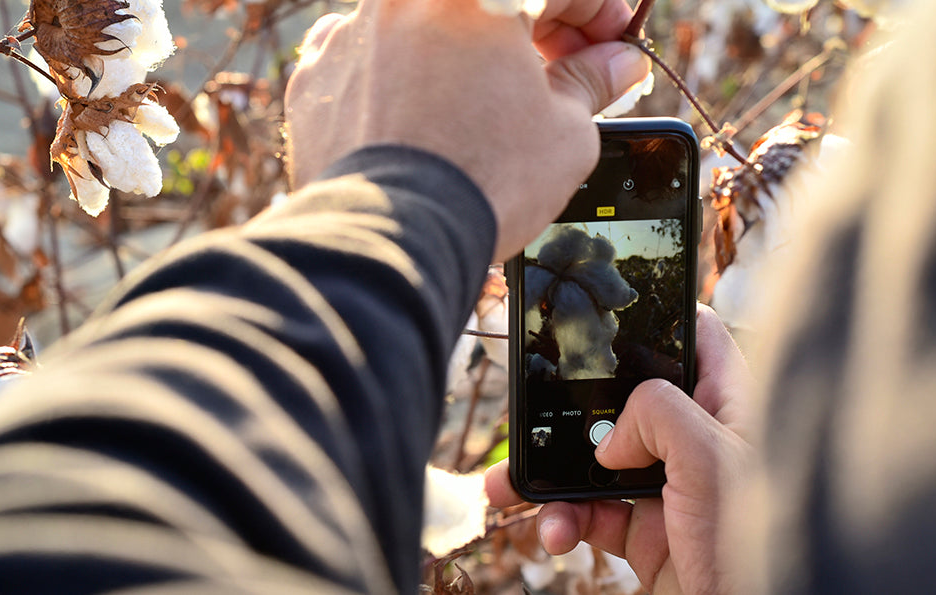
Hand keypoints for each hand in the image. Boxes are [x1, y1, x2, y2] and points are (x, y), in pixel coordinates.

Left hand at [284, 0, 650, 261]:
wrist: (392, 237)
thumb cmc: (487, 179)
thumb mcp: (567, 130)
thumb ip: (592, 80)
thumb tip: (617, 61)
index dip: (601, 14)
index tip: (614, 44)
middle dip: (540, 29)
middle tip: (569, 71)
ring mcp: (355, 28)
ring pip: (430, 21)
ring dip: (470, 49)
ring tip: (494, 101)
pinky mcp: (318, 71)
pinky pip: (372, 55)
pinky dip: (404, 74)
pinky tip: (428, 113)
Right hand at [485, 304, 753, 592]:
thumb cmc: (758, 546)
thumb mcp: (712, 458)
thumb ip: (657, 414)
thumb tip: (609, 437)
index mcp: (732, 408)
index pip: (698, 340)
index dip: (658, 318)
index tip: (609, 312)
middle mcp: (700, 443)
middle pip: (625, 402)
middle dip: (569, 410)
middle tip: (529, 412)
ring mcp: (670, 490)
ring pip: (595, 463)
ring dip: (549, 475)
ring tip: (510, 487)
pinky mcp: (647, 534)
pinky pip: (590, 515)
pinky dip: (562, 522)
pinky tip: (554, 533)